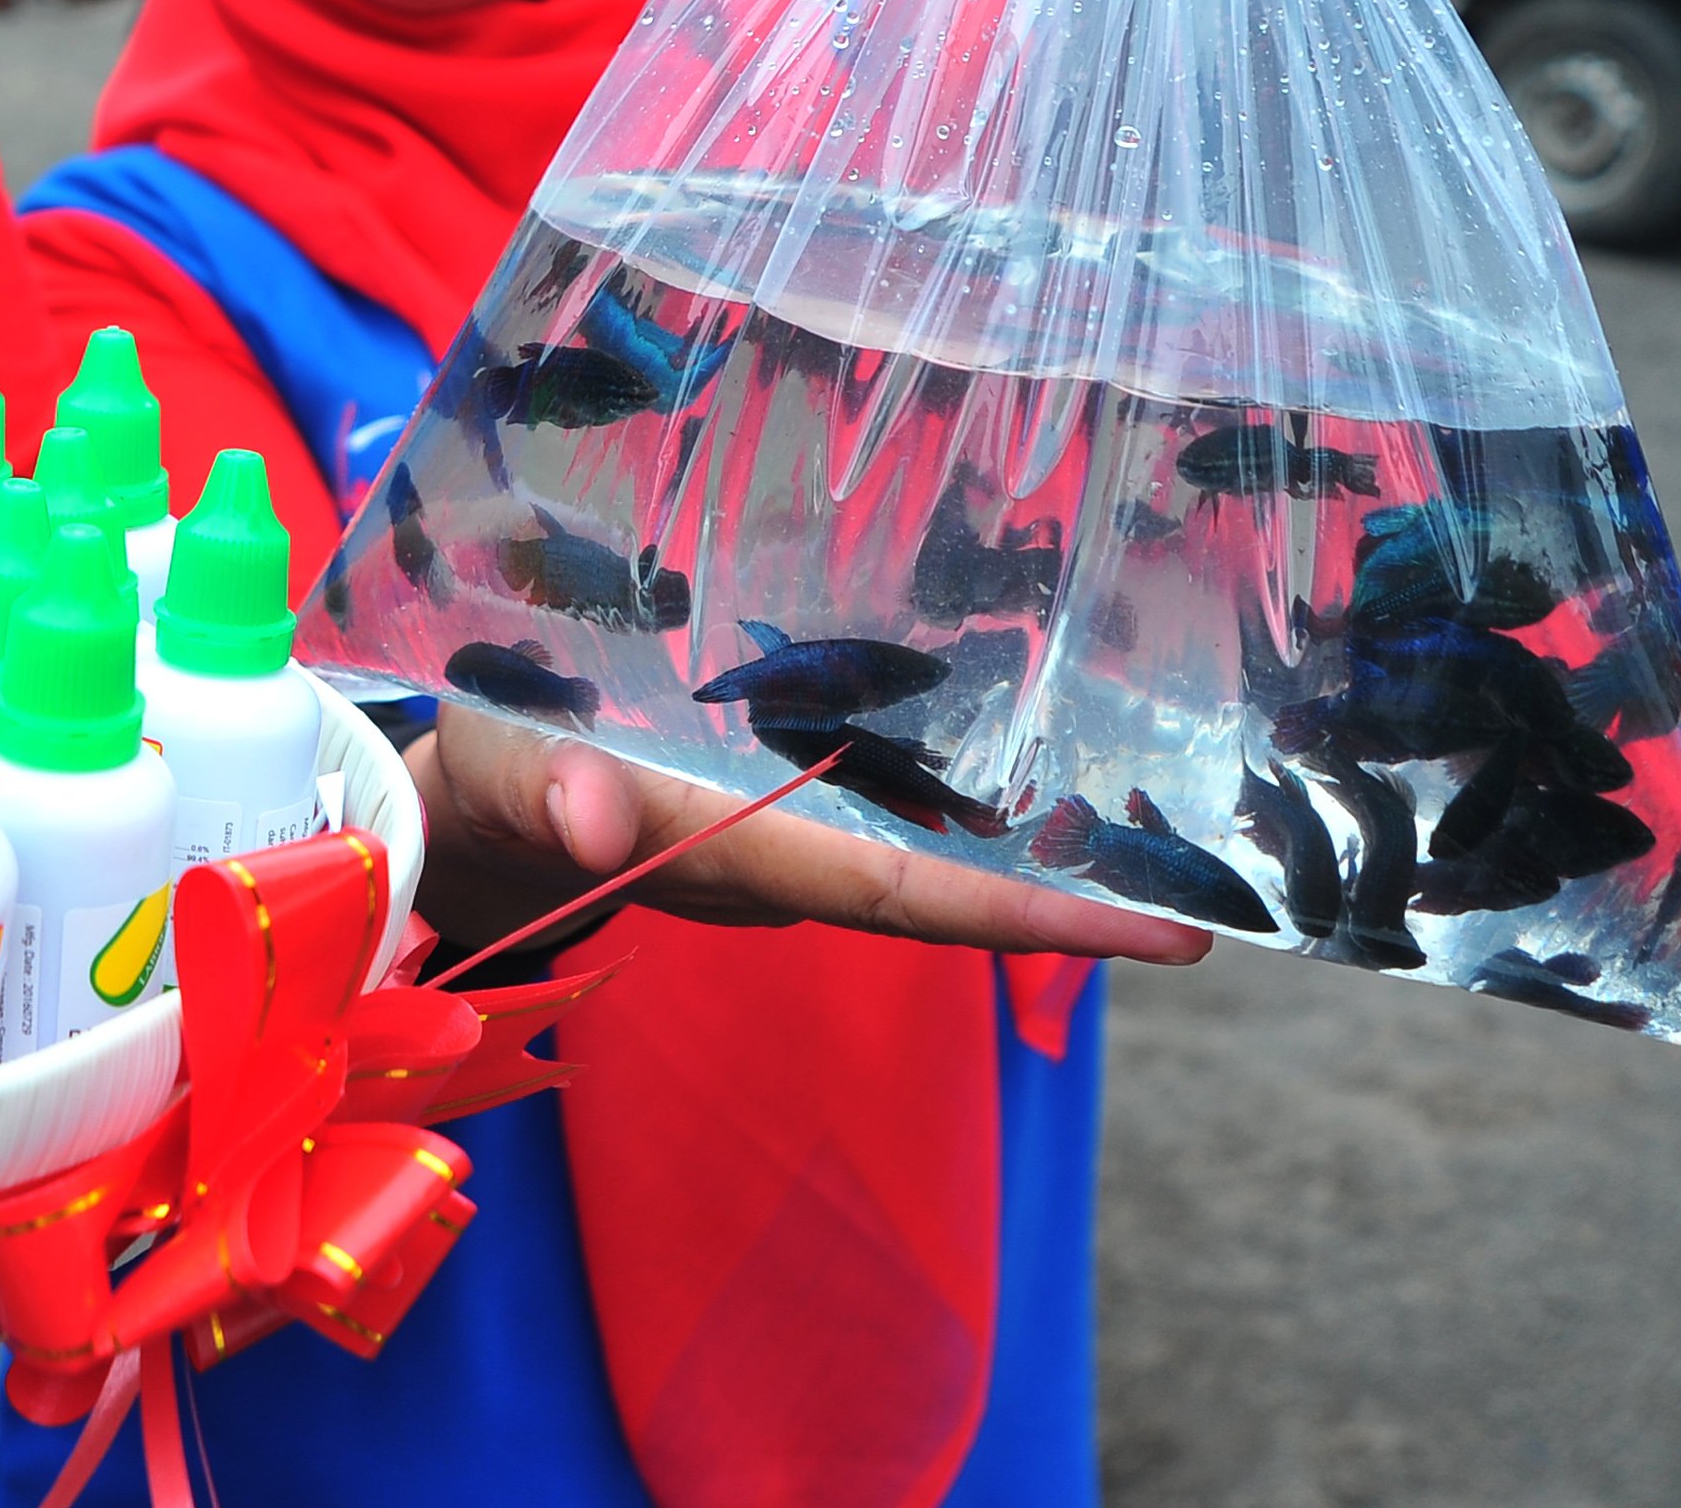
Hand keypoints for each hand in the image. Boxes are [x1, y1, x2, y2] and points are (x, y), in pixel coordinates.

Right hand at [406, 709, 1208, 964]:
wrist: (453, 809)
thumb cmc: (476, 774)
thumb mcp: (491, 763)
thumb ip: (542, 784)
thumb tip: (601, 824)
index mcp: (733, 851)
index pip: (906, 893)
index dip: (1034, 912)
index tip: (1169, 927)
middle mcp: (780, 861)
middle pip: (951, 890)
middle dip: (1080, 896)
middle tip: (1227, 877)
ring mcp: (782, 840)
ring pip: (929, 851)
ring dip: (1037, 843)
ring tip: (1164, 805)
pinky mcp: (772, 806)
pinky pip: (886, 810)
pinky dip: (966, 794)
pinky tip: (1035, 753)